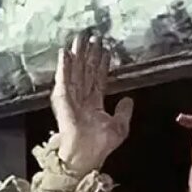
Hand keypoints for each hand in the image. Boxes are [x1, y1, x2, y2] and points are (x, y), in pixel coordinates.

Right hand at [50, 33, 133, 173]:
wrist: (85, 156)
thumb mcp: (119, 127)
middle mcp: (82, 98)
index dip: (102, 64)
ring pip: (75, 71)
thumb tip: (129, 99)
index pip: (98, 78)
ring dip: (77, 54)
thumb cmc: (100, 146)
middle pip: (86, 70)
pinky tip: (65, 53)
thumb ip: (124, 112)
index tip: (105, 50)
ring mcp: (71, 98)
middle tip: (92, 36)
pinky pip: (63, 79)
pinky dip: (63, 66)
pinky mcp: (62, 99)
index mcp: (93, 104)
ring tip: (80, 38)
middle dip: (89, 54)